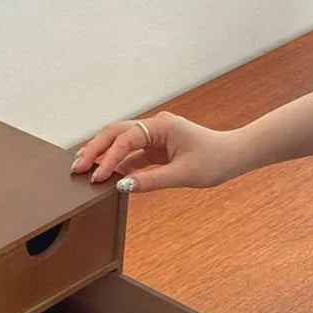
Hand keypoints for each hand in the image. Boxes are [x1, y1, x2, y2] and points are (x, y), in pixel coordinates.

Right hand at [70, 111, 244, 192]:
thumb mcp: (184, 174)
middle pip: (115, 133)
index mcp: (162, 126)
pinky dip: (116, 164)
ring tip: (83, 170)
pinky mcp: (154, 148)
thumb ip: (151, 181)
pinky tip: (104, 175)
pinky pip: (130, 154)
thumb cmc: (216, 160)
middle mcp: (154, 126)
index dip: (109, 157)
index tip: (97, 176)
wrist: (235, 155)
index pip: (127, 138)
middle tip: (77, 167)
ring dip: (102, 155)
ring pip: (119, 142)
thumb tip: (122, 186)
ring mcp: (153, 136)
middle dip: (95, 149)